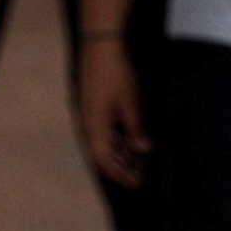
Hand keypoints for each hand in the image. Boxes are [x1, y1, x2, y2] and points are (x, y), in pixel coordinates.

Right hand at [78, 34, 150, 187]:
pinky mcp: (94, 108)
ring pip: (105, 144)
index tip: (135, 182)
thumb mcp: (130, 102)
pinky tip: (131, 143)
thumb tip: (142, 150)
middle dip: (122, 166)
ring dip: (120, 153)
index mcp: (94, 126)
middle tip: (141, 176)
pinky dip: (117, 140)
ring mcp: (90, 116)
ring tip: (139, 161)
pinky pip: (105, 132)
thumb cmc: (114, 73)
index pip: (105, 160)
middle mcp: (88, 124)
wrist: (100, 47)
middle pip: (104, 154)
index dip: (120, 174)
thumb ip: (135, 127)